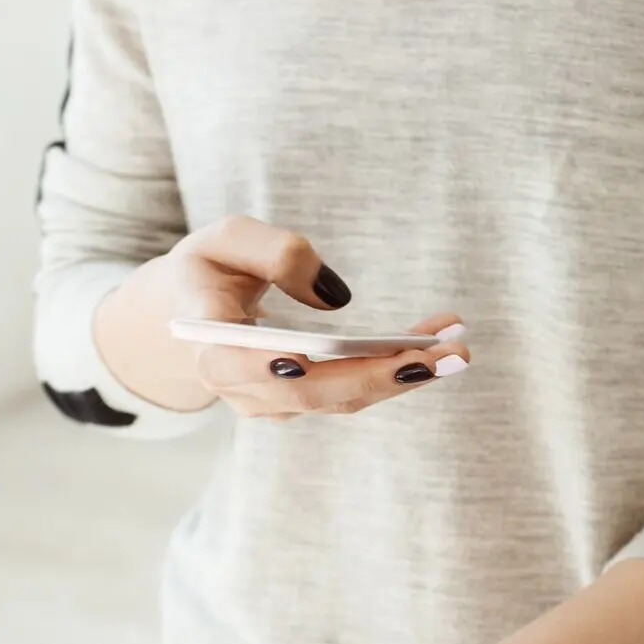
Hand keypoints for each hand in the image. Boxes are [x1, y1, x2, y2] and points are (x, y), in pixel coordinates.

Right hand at [93, 214, 467, 415]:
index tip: (304, 359)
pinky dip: (397, 371)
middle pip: (314, 392)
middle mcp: (242, 388)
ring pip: (343, 399)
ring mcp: (274, 405)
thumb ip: (275, 252)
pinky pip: (355, 392)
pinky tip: (441, 346)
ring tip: (457, 348)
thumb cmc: (207, 270)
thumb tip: (338, 297)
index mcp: (207, 343)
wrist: (186, 318)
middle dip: (380, 375)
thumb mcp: (225, 238)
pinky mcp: (303, 404)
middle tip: (443, 355)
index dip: (269, 367)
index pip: (236, 364)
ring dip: (403, 376)